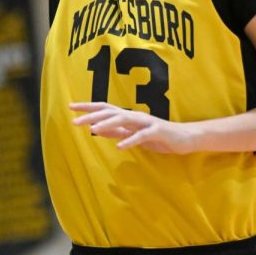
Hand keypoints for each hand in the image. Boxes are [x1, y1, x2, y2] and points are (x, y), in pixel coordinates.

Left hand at [70, 101, 197, 153]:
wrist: (185, 138)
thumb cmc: (157, 136)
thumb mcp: (132, 134)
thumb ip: (115, 131)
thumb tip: (96, 129)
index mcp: (128, 116)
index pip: (104, 108)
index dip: (88, 107)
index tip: (70, 107)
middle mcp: (135, 116)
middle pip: (110, 111)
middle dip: (91, 115)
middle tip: (74, 121)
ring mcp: (146, 122)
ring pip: (124, 119)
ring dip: (108, 123)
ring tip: (93, 129)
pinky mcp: (157, 131)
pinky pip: (142, 135)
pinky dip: (130, 140)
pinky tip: (120, 147)